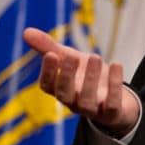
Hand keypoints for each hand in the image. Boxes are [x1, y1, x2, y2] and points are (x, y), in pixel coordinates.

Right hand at [23, 27, 139, 135]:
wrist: (118, 97)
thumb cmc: (88, 76)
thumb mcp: (70, 59)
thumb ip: (49, 47)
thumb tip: (26, 31)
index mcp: (61, 89)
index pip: (47, 86)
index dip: (47, 72)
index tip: (51, 54)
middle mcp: (74, 102)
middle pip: (64, 94)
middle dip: (66, 76)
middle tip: (71, 57)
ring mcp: (93, 110)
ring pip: (86, 101)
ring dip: (90, 80)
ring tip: (95, 56)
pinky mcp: (112, 114)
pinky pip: (112, 105)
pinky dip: (114, 86)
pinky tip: (116, 65)